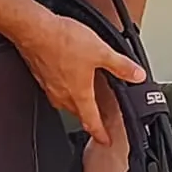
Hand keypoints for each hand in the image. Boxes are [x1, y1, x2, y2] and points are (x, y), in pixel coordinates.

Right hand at [16, 12, 144, 144]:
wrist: (34, 30)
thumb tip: (137, 75)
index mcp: (79, 94)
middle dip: (88, 118)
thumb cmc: (62, 42)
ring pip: (64, 102)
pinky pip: (54, 89)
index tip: (104, 141)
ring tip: (83, 97)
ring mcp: (49, 86)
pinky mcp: (40, 75)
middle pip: (77, 114)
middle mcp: (62, 95)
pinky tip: (66, 76)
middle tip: (96, 120)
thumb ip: (121, 65)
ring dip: (74, 103)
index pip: (92, 122)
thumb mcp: (101, 52)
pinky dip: (63, 88)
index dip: (100, 134)